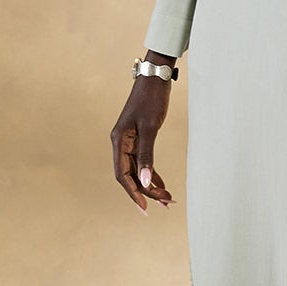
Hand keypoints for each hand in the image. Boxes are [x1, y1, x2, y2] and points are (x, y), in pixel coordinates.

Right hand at [113, 64, 177, 212]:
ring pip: (138, 170)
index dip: (133, 193)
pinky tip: (162, 184)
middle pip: (131, 175)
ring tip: (167, 199)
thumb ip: (147, 155)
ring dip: (151, 184)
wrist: (155, 77)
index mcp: (119, 141)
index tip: (145, 207)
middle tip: (165, 204)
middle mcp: (121, 143)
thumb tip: (146, 181)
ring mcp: (129, 141)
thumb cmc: (151, 99)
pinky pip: (143, 161)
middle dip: (147, 191)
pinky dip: (153, 173)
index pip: (122, 175)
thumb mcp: (150, 128)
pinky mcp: (139, 138)